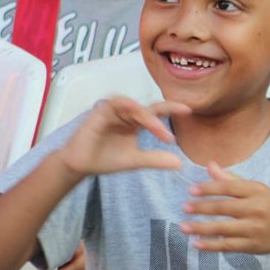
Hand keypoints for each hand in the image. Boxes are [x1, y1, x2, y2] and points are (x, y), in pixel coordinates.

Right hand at [58, 97, 187, 177]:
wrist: (81, 166)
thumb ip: (155, 159)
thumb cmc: (105, 159)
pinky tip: (135, 110)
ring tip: (158, 131)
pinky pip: (115, 103)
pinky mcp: (100, 111)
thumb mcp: (135, 160)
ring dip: (147, 116)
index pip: (156, 112)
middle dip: (163, 116)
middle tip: (174, 131)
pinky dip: (126, 105)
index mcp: (135, 122)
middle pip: (148, 109)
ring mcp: (113, 111)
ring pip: (134, 106)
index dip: (172, 109)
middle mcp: (126, 114)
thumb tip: (180, 164)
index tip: (189, 111)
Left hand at [181, 162, 269, 256]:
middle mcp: (257, 209)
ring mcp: (255, 229)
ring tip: (183, 227)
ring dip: (201, 228)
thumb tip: (209, 165)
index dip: (209, 188)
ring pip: (223, 228)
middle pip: (224, 208)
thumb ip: (231, 179)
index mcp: (257, 191)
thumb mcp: (257, 189)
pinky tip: (196, 243)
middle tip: (184, 207)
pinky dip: (211, 246)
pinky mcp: (252, 246)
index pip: (229, 188)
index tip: (191, 190)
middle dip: (202, 207)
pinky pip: (227, 246)